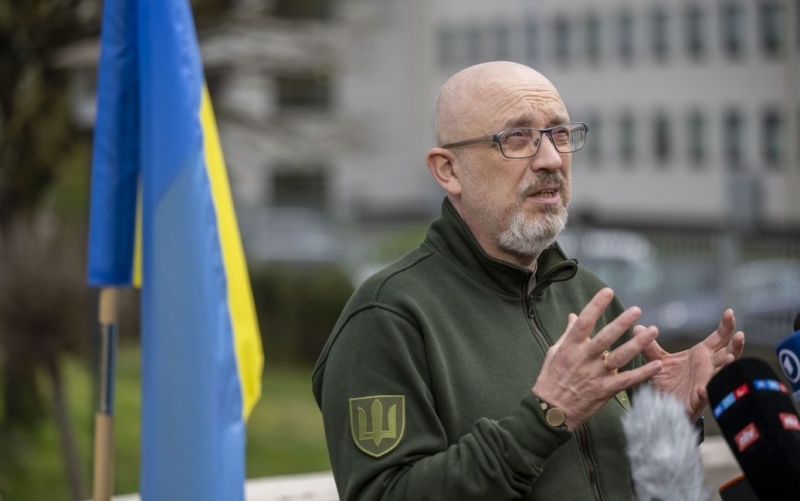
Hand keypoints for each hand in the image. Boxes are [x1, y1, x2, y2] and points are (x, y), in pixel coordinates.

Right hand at [532, 288, 662, 429]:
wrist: (550, 410)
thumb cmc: (550, 379)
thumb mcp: (555, 352)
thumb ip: (568, 334)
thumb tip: (574, 316)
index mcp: (570, 347)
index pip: (584, 322)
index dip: (596, 305)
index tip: (607, 291)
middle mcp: (584, 359)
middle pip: (606, 337)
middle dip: (622, 322)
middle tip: (637, 310)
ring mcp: (595, 375)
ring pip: (620, 357)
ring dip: (638, 344)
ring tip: (653, 330)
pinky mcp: (604, 390)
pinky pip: (627, 380)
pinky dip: (643, 373)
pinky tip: (656, 365)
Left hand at [639, 308, 744, 417]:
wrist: (663, 407)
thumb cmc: (666, 383)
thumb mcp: (657, 361)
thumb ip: (650, 346)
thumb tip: (638, 327)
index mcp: (701, 354)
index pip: (719, 338)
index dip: (726, 326)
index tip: (729, 312)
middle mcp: (708, 366)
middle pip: (727, 352)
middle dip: (735, 345)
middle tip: (739, 334)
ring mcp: (706, 382)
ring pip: (722, 374)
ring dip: (727, 367)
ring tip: (729, 358)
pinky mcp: (698, 399)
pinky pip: (705, 396)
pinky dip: (705, 392)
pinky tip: (704, 388)